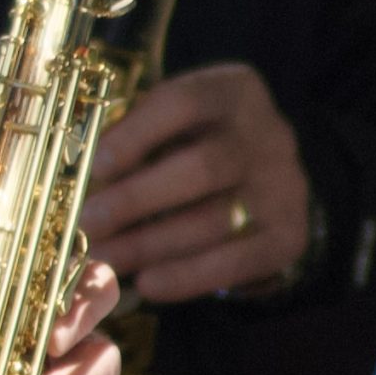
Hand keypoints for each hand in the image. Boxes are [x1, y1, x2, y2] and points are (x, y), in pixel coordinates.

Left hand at [79, 64, 310, 304]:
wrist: (265, 178)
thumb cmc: (197, 142)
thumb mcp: (173, 122)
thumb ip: (136, 138)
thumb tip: (86, 184)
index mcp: (233, 91)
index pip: (184, 103)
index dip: (136, 135)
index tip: (96, 166)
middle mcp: (268, 134)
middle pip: (203, 168)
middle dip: (137, 200)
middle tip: (89, 224)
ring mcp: (284, 186)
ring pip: (216, 220)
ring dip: (151, 245)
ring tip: (104, 259)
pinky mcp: (289, 235)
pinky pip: (238, 262)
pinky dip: (188, 276)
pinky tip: (148, 283)